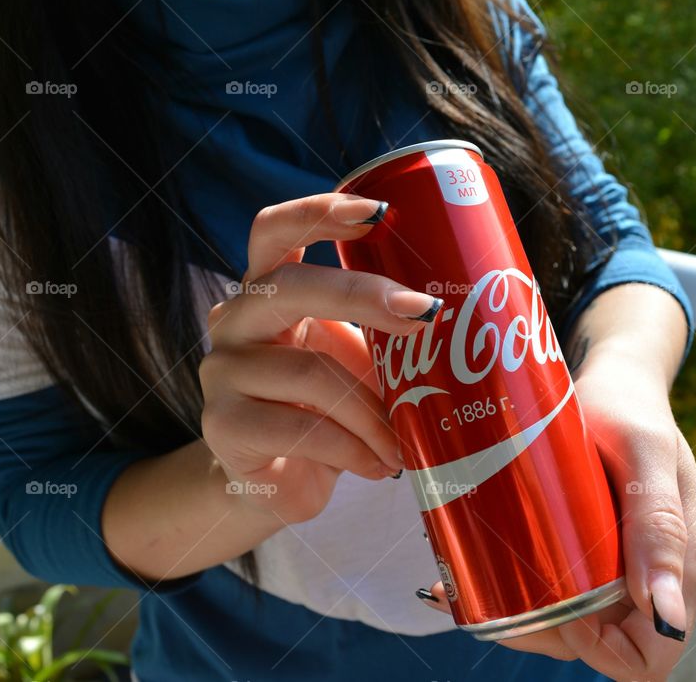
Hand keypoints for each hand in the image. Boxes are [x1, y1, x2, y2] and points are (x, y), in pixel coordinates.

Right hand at [200, 193, 441, 525]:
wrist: (275, 482)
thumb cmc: (324, 411)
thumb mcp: (355, 361)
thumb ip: (385, 334)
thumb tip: (473, 317)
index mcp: (269, 292)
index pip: (275, 231)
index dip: (321, 213)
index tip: (382, 212)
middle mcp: (236, 320)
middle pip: (290, 286)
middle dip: (363, 295)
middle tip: (425, 314)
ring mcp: (222, 371)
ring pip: (308, 373)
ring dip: (372, 410)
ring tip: (405, 442)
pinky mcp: (223, 425)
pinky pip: (298, 429)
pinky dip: (352, 449)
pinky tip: (377, 466)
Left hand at [418, 350, 695, 681]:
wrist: (615, 378)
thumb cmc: (629, 404)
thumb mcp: (643, 452)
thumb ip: (660, 525)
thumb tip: (665, 615)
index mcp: (685, 565)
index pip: (649, 657)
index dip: (600, 650)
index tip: (554, 603)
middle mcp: (659, 578)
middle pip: (603, 647)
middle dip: (542, 629)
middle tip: (485, 588)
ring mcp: (628, 569)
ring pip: (575, 626)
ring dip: (522, 612)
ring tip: (466, 579)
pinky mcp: (600, 554)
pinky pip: (565, 593)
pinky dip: (522, 590)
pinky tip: (477, 569)